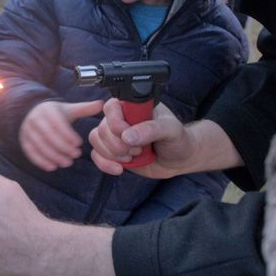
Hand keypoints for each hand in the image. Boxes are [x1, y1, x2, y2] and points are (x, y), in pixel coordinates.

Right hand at [19, 99, 103, 170]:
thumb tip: (102, 104)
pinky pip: (31, 152)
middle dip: (63, 147)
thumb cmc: (55, 114)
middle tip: (76, 155)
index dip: (68, 135)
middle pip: (48, 135)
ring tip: (67, 163)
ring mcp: (27, 131)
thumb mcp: (68, 109)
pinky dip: (41, 161)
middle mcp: (35, 119)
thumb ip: (84, 108)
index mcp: (47, 110)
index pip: (57, 123)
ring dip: (53, 156)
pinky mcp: (24, 141)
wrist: (32, 113)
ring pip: (39, 145)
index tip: (79, 144)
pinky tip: (52, 167)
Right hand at [88, 99, 240, 177]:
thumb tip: (127, 136)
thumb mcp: (171, 129)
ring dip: (113, 154)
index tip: (130, 136)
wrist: (180, 159)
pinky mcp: (112, 152)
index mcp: (133, 106)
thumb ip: (152, 129)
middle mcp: (121, 119)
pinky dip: (105, 164)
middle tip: (138, 150)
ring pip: (96, 140)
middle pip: (102, 127)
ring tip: (133, 157)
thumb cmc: (177, 138)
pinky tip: (120, 169)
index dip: (116, 123)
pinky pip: (96, 155)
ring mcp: (115, 136)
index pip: (111, 107)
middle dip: (118, 144)